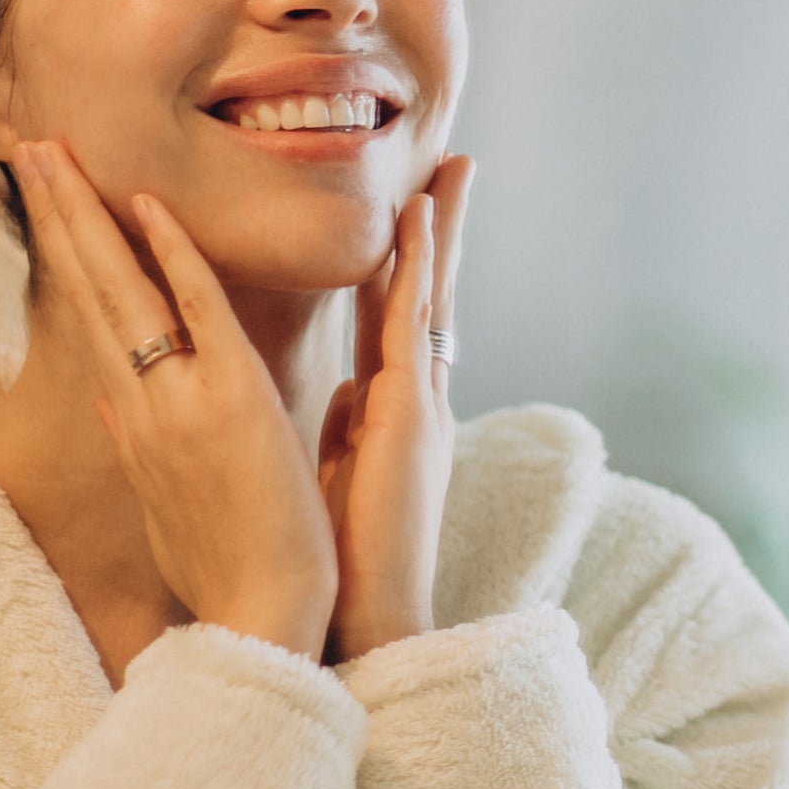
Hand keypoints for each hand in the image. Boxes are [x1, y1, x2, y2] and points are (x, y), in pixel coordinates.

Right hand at [17, 141, 338, 657]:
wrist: (261, 619)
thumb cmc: (226, 569)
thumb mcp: (166, 503)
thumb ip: (138, 440)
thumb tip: (111, 397)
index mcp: (135, 421)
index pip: (94, 317)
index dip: (68, 254)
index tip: (47, 199)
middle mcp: (143, 403)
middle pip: (90, 290)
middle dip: (58, 214)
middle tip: (26, 145)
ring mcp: (180, 400)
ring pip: (125, 289)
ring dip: (88, 215)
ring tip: (51, 151)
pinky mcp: (229, 402)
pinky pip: (197, 311)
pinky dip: (172, 256)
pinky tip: (145, 202)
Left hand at [315, 155, 474, 660]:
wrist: (362, 622)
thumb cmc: (340, 563)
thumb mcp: (335, 476)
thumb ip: (341, 429)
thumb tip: (339, 394)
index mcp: (390, 415)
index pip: (397, 321)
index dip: (404, 263)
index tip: (411, 211)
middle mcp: (414, 401)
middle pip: (427, 295)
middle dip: (440, 230)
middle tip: (453, 166)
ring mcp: (419, 405)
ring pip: (430, 297)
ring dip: (438, 232)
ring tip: (447, 172)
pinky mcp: (409, 416)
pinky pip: (413, 325)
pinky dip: (416, 268)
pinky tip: (419, 221)